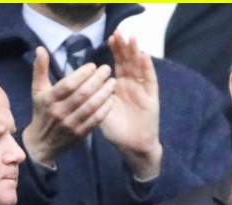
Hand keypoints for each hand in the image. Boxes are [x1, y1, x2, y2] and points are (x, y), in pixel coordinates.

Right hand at [21, 46, 114, 165]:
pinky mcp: (80, 134)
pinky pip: (95, 120)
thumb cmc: (42, 110)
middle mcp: (59, 111)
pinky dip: (105, 109)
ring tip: (113, 82)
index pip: (69, 84)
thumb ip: (40, 69)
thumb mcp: (37, 89)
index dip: (82, 74)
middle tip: (107, 69)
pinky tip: (112, 99)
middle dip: (97, 80)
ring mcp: (70, 124)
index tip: (93, 66)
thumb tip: (40, 48)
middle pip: (82, 94)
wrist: (42, 142)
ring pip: (91, 107)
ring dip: (104, 93)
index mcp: (48, 99)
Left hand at [100, 33, 161, 179]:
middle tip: (120, 32)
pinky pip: (150, 81)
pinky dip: (147, 68)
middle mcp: (132, 86)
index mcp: (119, 87)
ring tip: (132, 38)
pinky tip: (144, 56)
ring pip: (139, 68)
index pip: (118, 64)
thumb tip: (80, 81)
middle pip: (129, 62)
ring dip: (136, 53)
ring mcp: (142, 91)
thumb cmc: (115, 130)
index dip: (115, 52)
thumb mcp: (99, 110)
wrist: (132, 146)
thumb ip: (93, 95)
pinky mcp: (151, 98)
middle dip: (125, 47)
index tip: (110, 38)